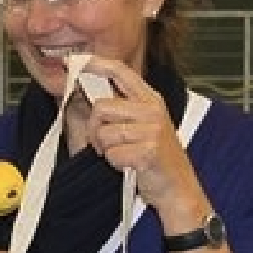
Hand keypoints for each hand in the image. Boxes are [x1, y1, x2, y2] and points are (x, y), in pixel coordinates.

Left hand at [77, 56, 210, 230]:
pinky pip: (112, 154)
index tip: (74, 63)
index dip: (95, 64)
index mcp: (151, 99)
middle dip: (94, 128)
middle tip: (104, 143)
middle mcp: (152, 110)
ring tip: (123, 155)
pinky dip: (115, 164)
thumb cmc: (157, 159)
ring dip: (105, 150)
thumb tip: (86, 93)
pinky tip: (129, 166)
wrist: (178, 189)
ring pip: (103, 133)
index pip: (119, 71)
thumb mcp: (143, 126)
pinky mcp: (148, 151)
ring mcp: (152, 130)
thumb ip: (120, 108)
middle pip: (101, 107)